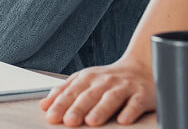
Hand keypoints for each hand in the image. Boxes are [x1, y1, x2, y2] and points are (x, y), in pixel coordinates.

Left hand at [39, 54, 154, 125]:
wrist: (143, 66)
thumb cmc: (110, 79)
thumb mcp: (86, 80)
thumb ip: (66, 91)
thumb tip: (44, 105)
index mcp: (88, 77)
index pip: (72, 91)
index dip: (61, 103)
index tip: (51, 115)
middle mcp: (105, 81)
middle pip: (89, 95)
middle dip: (78, 107)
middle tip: (68, 121)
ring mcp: (124, 87)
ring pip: (111, 98)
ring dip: (101, 109)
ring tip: (91, 121)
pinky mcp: (142, 94)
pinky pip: (136, 103)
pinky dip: (130, 111)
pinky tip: (123, 120)